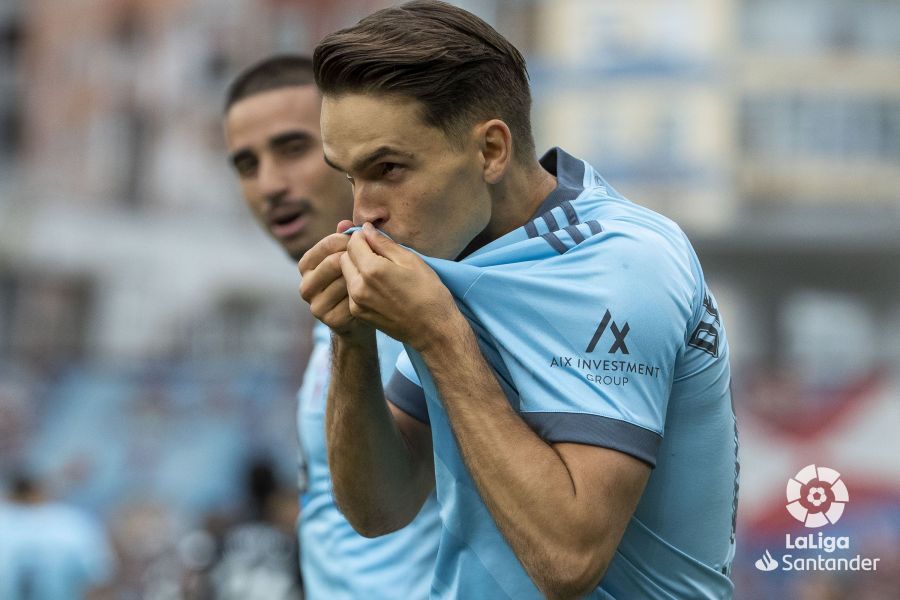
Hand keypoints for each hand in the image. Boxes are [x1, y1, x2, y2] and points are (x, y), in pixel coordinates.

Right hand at [298, 221, 373, 339]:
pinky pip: (353, 300)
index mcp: (306, 266)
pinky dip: (365, 295)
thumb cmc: (357, 279)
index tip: (366, 242)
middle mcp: (305, 286)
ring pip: (344, 281)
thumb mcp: (349, 257)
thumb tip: (344, 223)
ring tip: (375, 275)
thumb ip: (346, 240)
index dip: (349, 241)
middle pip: (333, 262)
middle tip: (374, 259)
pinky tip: (374, 293)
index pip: (326, 245)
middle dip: (356, 258)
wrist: (363, 316)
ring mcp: (316, 305)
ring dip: (362, 276)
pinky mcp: (330, 320)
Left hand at [341, 222, 460, 350]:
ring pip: (346, 274)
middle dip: (356, 252)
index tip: (375, 239)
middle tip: (377, 254)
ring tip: (380, 272)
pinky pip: (351, 290)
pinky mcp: (358, 313)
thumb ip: (384, 243)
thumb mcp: (411, 261)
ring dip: (357, 268)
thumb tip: (366, 229)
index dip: (363, 236)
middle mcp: (358, 286)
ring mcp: (356, 302)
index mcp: (372, 270)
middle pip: (344, 258)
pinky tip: (379, 287)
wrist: (432, 330)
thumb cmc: (428, 293)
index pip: (353, 242)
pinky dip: (359, 284)